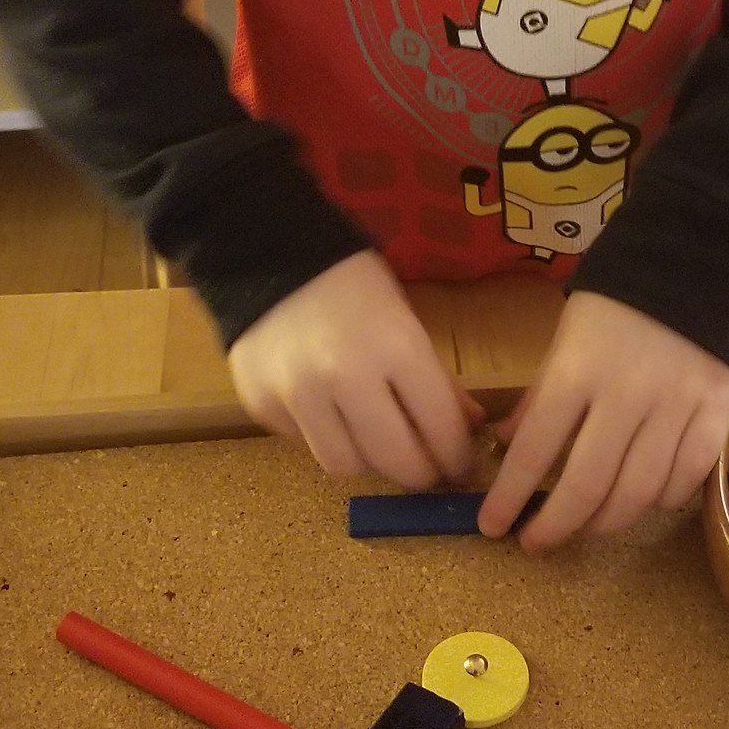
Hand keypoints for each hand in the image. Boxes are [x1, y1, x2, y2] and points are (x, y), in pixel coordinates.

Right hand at [229, 251, 483, 492]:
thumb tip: (468, 427)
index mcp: (394, 346)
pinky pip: (303, 444)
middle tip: (427, 471)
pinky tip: (327, 410)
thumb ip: (436, 378)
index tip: (461, 465)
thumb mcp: (406, 319)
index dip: (457, 457)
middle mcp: (344, 377)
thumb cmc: (352, 282)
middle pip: (395, 461)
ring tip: (375, 440)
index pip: (439, 428)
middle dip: (419, 473)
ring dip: (367, 460)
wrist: (268, 254)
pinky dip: (322, 435)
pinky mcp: (260, 406)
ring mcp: (296, 395)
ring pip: (344, 465)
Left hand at [478, 291, 728, 550]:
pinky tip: (640, 502)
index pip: (534, 450)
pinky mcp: (717, 413)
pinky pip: (686, 480)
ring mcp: (677, 406)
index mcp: (577, 370)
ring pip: (637, 494)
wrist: (693, 266)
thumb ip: (540, 398)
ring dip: (603, 524)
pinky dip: (661, 502)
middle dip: (553, 527)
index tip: (491, 526)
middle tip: (534, 544)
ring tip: (583, 530)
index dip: (509, 496)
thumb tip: (509, 449)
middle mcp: (627, 394)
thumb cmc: (615, 307)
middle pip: (587, 486)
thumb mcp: (564, 341)